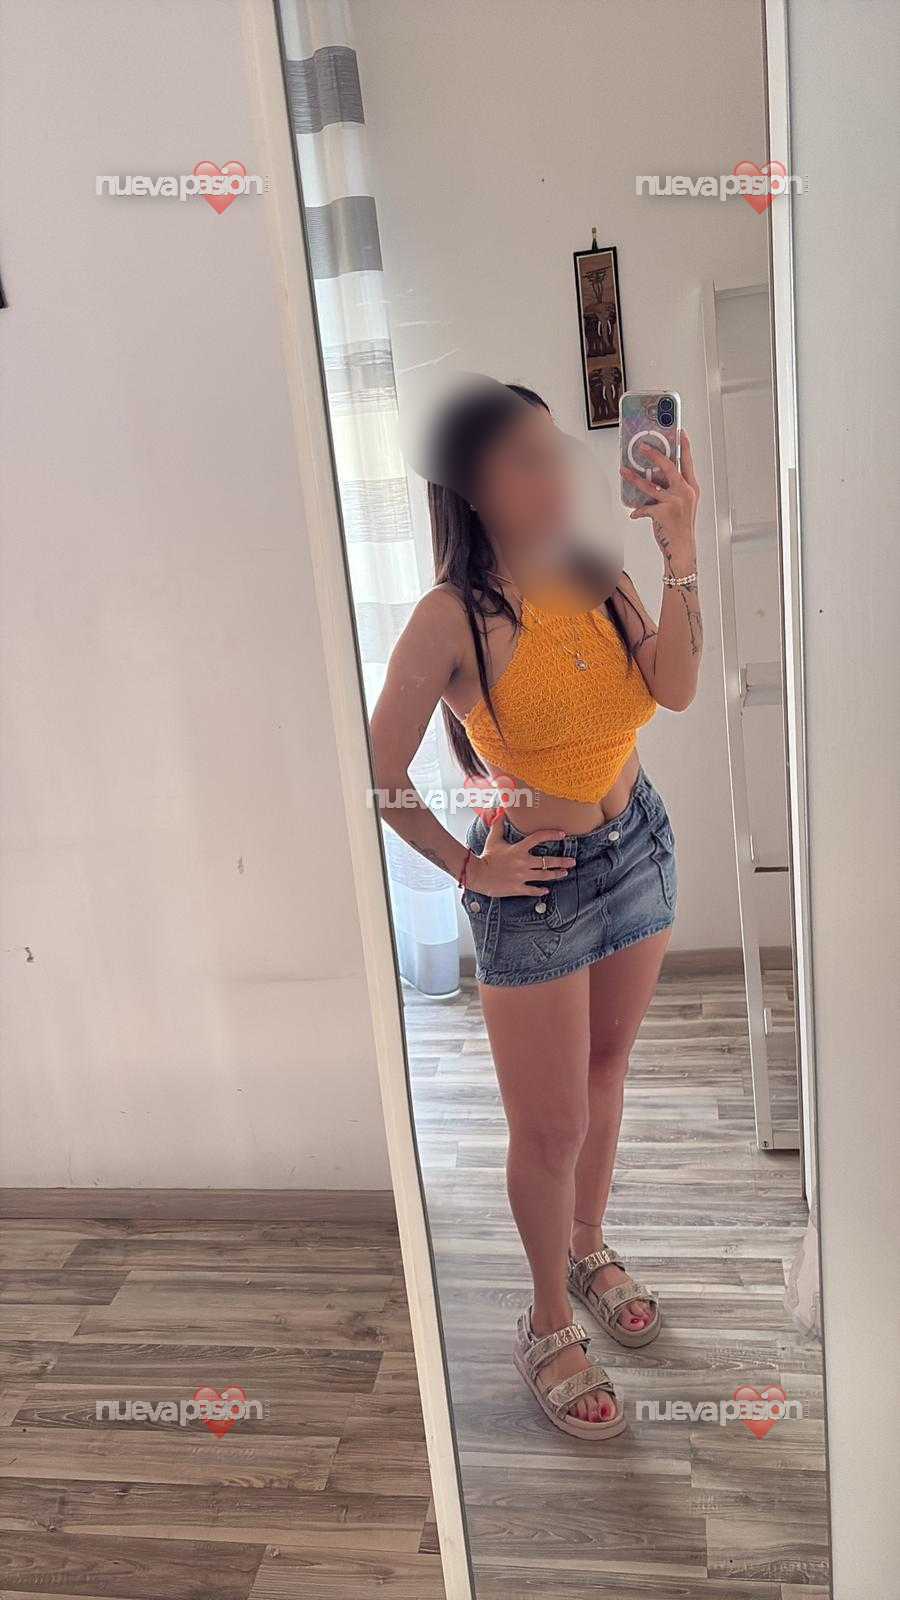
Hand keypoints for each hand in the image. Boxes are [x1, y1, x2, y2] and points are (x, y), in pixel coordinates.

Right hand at [466, 815, 573, 897]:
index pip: (538, 838)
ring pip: (544, 876)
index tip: (563, 834)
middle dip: (562, 861)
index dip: (551, 834)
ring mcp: (521, 877)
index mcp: (518, 849)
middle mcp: (523, 863)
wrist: (477, 874)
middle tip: (572, 861)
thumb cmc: (486, 855)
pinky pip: (533, 890)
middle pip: (547, 861)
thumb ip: (499, 823)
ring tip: (564, 873)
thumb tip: (501, 809)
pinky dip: (541, 890)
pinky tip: (547, 890)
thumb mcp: (493, 838)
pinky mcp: (517, 888)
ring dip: (556, 874)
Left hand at [620, 429, 699, 571]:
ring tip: (623, 471)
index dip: (684, 446)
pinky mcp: (663, 513)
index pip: (687, 462)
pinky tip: (634, 514)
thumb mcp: (683, 504)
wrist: (682, 547)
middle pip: (669, 467)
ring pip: (650, 485)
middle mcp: (685, 492)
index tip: (679, 432)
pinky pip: (645, 508)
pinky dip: (638, 511)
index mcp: (691, 488)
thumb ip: (672, 489)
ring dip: (634, 478)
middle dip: (654, 454)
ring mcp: (675, 502)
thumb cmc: (680, 526)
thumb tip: (655, 477)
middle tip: (642, 446)